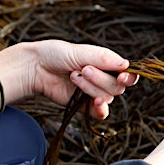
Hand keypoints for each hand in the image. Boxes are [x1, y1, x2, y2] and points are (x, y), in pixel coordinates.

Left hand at [0, 40, 137, 118]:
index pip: (127, 74)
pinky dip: (100, 109)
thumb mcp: (80, 51)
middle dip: (100, 79)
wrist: (35, 68)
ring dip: (90, 87)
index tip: (121, 76)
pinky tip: (94, 102)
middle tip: (82, 69)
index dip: (128, 77)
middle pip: (117, 87)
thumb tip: (126, 65)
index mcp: (107, 64)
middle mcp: (104, 79)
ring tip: (73, 76)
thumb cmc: (56, 54)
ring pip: (107, 98)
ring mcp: (94, 93)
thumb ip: (104, 59)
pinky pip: (100, 113)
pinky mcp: (84, 106)